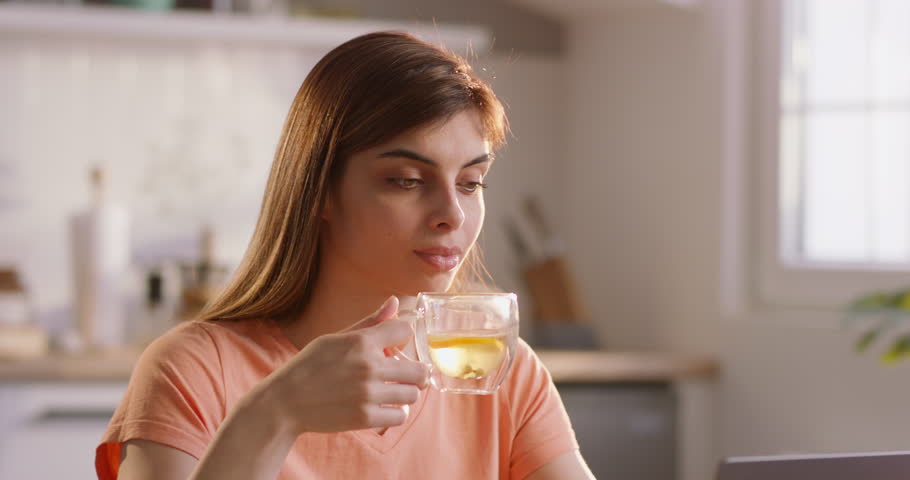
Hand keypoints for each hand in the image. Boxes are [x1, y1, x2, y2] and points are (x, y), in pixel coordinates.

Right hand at [255, 296, 428, 434]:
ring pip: (413, 395)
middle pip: (420, 370)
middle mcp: (368, 366)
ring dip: (405, 393)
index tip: (396, 346)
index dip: (404, 336)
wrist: (284, 402)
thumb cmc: (309, 366)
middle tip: (404, 375)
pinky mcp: (365, 418)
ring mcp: (368, 394)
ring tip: (391, 392)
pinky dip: (395, 413)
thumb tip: (395, 302)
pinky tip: (383, 407)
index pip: (405, 330)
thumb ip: (370, 322)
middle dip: (415, 372)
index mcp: (361, 341)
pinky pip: (400, 416)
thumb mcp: (335, 338)